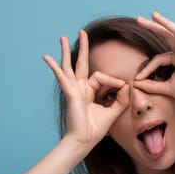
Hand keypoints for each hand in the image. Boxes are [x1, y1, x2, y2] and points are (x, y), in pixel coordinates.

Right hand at [43, 30, 130, 145]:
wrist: (84, 141)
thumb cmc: (95, 130)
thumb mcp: (113, 112)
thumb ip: (121, 99)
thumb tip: (127, 85)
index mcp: (88, 92)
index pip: (102, 76)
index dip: (114, 80)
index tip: (124, 86)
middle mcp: (79, 88)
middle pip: (81, 63)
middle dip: (83, 47)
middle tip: (82, 32)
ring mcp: (73, 90)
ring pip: (69, 66)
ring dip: (65, 51)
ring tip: (62, 37)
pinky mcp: (70, 93)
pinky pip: (62, 77)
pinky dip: (55, 67)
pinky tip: (47, 58)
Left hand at [133, 11, 174, 108]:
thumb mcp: (165, 88)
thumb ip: (151, 85)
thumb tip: (135, 83)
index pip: (157, 58)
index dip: (147, 68)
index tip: (138, 78)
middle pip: (166, 35)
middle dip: (153, 26)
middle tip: (138, 19)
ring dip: (166, 23)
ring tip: (153, 15)